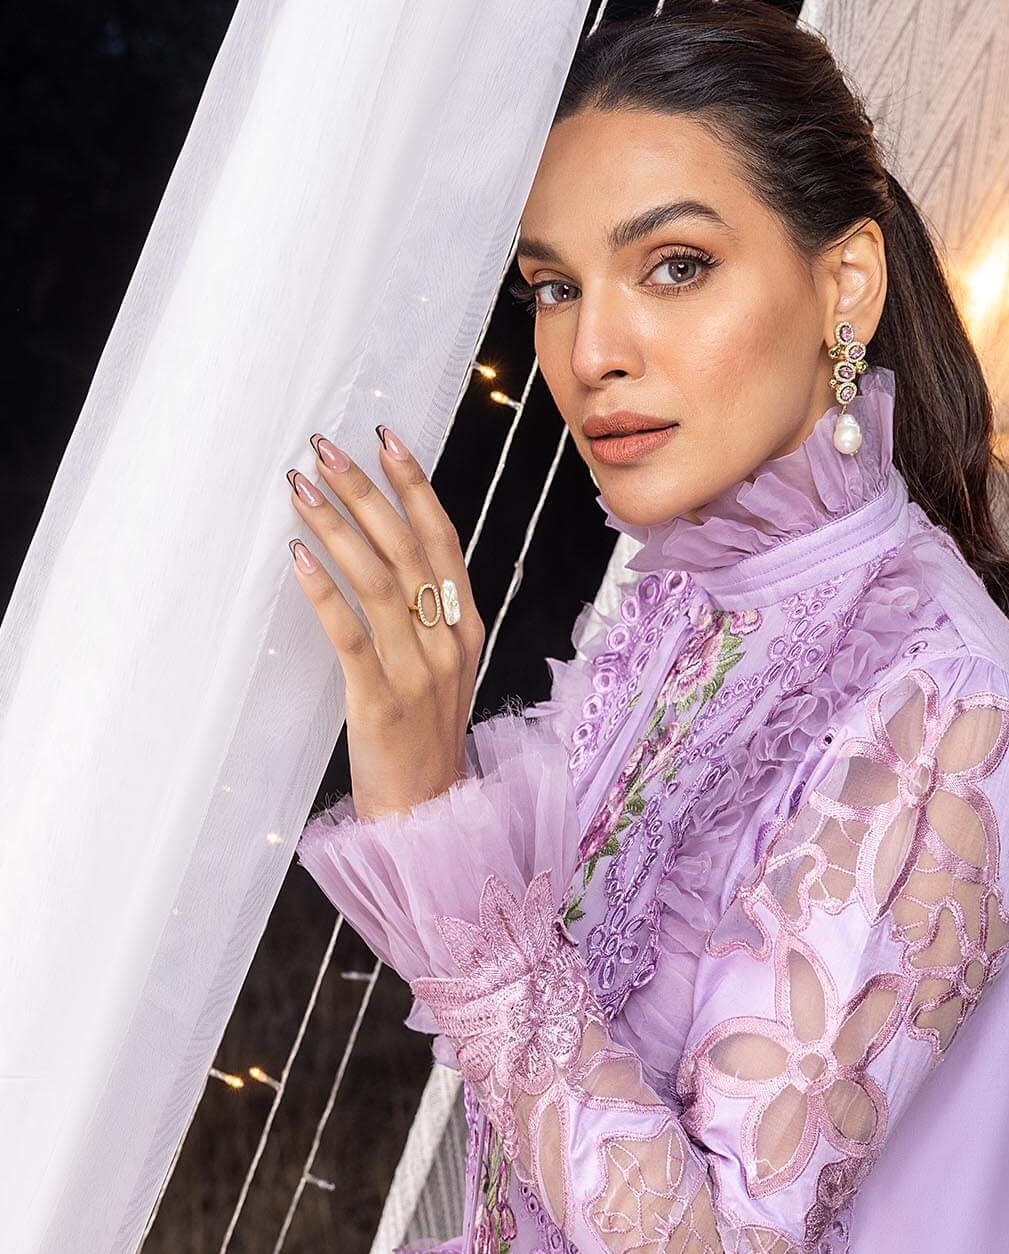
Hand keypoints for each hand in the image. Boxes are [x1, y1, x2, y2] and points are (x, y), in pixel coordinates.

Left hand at [286, 426, 483, 822]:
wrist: (427, 815)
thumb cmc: (423, 740)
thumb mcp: (441, 670)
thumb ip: (428, 616)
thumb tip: (391, 553)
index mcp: (466, 628)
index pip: (442, 539)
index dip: (415, 485)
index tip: (385, 438)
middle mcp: (448, 642)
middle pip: (407, 548)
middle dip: (364, 491)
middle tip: (323, 449)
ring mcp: (418, 672)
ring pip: (379, 581)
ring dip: (337, 527)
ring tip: (300, 490)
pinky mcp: (380, 700)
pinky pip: (352, 635)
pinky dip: (324, 591)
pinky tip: (297, 557)